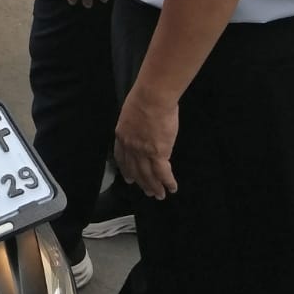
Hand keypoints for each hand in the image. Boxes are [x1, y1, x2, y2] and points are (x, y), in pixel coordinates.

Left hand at [115, 84, 179, 199]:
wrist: (152, 98)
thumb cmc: (143, 98)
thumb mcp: (130, 113)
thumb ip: (134, 125)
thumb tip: (142, 130)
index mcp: (121, 135)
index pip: (122, 158)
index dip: (126, 170)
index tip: (129, 178)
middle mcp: (130, 147)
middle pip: (135, 169)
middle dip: (141, 182)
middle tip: (147, 192)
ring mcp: (143, 151)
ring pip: (148, 174)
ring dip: (154, 187)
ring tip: (159, 195)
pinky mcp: (158, 153)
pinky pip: (162, 172)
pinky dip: (167, 182)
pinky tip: (171, 188)